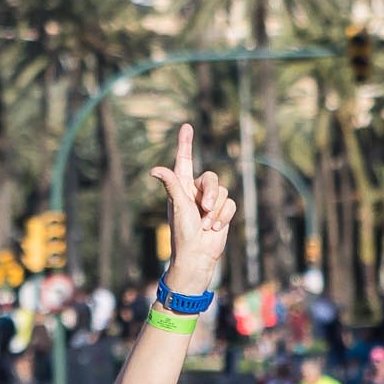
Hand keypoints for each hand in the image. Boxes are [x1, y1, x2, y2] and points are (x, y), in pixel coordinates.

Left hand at [149, 125, 236, 289]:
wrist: (197, 256)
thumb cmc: (183, 232)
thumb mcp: (177, 206)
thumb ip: (171, 184)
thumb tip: (153, 169)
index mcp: (182, 187)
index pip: (184, 160)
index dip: (185, 144)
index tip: (186, 127)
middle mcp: (196, 191)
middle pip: (211, 177)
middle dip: (210, 194)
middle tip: (204, 209)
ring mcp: (210, 201)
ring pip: (222, 191)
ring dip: (216, 211)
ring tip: (206, 225)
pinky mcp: (223, 211)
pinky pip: (230, 203)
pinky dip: (224, 216)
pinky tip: (215, 228)